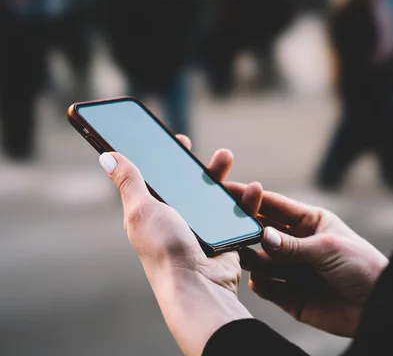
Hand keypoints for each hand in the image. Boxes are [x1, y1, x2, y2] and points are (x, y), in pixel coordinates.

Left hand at [99, 135, 261, 354]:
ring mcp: (202, 228)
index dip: (168, 157)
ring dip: (224, 176)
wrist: (197, 285)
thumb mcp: (141, 209)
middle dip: (203, 165)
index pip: (160, 177)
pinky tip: (253, 188)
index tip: (179, 139)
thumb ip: (129, 182)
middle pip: (191, 184)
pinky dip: (247, 201)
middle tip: (213, 150)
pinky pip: (237, 213)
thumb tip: (107, 157)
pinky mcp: (224, 237)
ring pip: (216, 195)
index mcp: (154, 210)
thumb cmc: (164, 249)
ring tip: (228, 158)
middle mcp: (177, 218)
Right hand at [227, 183, 388, 337]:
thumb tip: (261, 235)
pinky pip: (266, 286)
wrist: (377, 307)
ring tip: (238, 254)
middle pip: (262, 232)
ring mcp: (292, 270)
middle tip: (225, 227)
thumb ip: (293, 246)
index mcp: (309, 223)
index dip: (251, 198)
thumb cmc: (362, 267)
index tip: (226, 190)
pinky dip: (260, 283)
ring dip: (250, 257)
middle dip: (245, 229)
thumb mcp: (329, 249)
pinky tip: (260, 280)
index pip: (274, 206)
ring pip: (260, 260)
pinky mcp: (290, 296)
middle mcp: (297, 244)